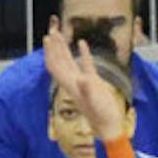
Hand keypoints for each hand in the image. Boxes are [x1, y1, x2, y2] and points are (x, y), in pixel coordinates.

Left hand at [43, 18, 128, 140]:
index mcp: (71, 85)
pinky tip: (82, 44)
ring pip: (69, 62)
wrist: (109, 126)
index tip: (47, 38)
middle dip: (54, 47)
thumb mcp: (95, 101)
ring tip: (61, 35)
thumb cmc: (102, 115)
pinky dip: (83, 53)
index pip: (56, 66)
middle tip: (52, 31)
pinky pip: (85, 64)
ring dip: (64, 49)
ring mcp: (83, 82)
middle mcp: (73, 82)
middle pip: (59, 62)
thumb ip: (88, 89)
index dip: (50, 52)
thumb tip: (82, 78)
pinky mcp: (94, 82)